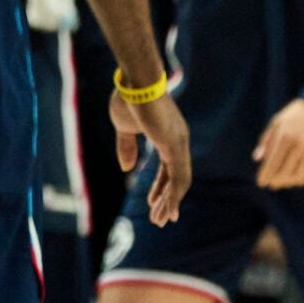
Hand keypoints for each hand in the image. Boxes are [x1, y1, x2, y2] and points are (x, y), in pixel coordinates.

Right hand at [110, 92, 192, 223]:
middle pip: (177, 177)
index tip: (153, 203)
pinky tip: (166, 209)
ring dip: (170, 203)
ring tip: (160, 220)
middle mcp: (178, 141)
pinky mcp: (175, 146)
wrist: (135, 82)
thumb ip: (126, 148)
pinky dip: (173, 195)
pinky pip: (178, 177)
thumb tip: (126, 168)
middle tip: (161, 219)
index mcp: (169, 137)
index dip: (162, 187)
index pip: (169, 168)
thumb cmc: (129, 99)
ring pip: (180, 181)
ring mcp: (179, 144)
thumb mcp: (124, 128)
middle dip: (168, 200)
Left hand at [254, 97, 303, 189]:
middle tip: (271, 184)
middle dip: (276, 181)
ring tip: (282, 183)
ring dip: (288, 182)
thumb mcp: (277, 122)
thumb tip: (257, 158)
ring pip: (297, 175)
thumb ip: (266, 141)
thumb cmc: (295, 115)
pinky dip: (301, 180)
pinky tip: (295, 181)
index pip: (273, 162)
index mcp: (285, 136)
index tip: (261, 182)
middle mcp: (298, 144)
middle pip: (285, 172)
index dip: (265, 175)